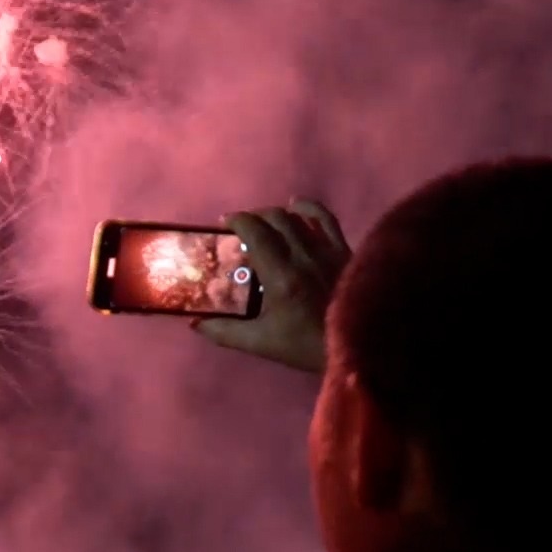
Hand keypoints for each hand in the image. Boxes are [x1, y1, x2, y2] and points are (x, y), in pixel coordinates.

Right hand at [194, 198, 350, 372]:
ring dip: (276, 213)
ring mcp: (326, 251)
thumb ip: (225, 332)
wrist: (356, 346)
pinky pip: (325, 219)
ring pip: (297, 216)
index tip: (224, 223)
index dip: (237, 220)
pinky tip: (297, 206)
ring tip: (264, 220)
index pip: (254, 232)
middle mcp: (303, 256)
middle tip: (241, 226)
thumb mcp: (260, 342)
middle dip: (253, 216)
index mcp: (280, 277)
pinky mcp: (343, 251)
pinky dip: (308, 208)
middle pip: (275, 218)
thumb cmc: (304, 346)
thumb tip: (195, 324)